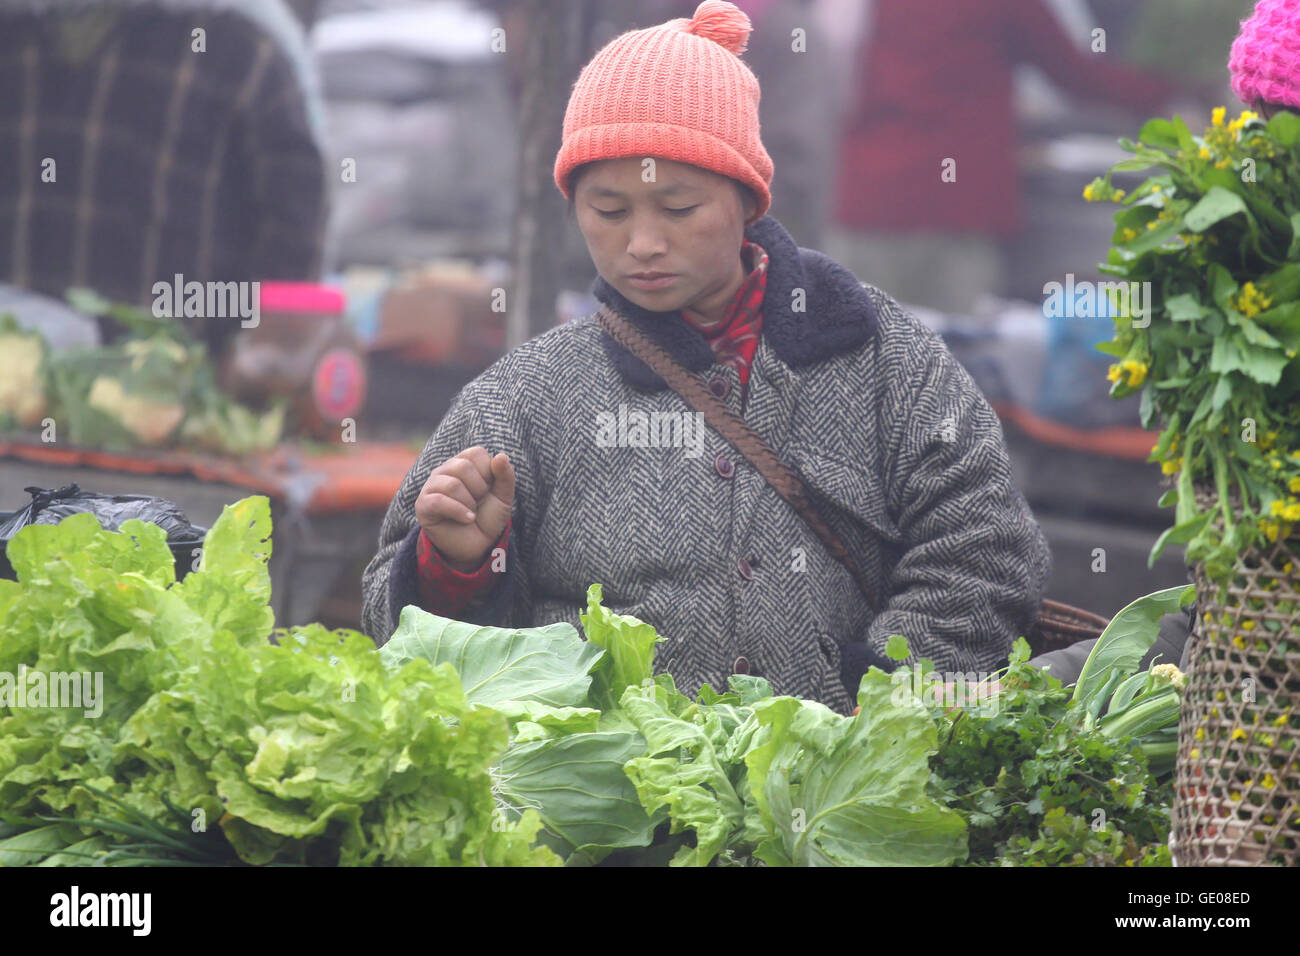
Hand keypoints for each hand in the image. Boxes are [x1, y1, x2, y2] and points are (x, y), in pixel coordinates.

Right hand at [415, 446, 514, 571]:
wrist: (477, 546)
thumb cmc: (487, 517)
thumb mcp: (503, 497)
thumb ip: (505, 476)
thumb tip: (501, 456)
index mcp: (463, 463)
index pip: (476, 453)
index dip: (488, 473)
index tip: (488, 489)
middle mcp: (444, 470)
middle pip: (462, 466)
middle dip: (479, 489)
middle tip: (478, 502)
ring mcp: (431, 486)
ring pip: (451, 484)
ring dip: (469, 503)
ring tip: (471, 512)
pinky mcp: (423, 505)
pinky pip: (438, 501)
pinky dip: (458, 511)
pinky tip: (468, 519)